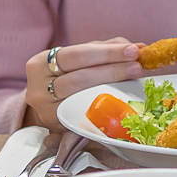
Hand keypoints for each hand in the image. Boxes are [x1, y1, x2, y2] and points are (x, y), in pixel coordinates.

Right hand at [20, 38, 141, 133]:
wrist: (47, 107)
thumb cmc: (66, 77)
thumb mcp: (78, 59)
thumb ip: (105, 50)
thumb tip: (138, 47)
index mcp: (39, 64)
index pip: (76, 55)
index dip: (106, 52)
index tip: (133, 50)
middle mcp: (37, 88)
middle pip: (78, 78)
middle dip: (112, 69)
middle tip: (137, 65)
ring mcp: (46, 112)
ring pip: (81, 98)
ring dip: (111, 87)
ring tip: (134, 78)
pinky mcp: (57, 129)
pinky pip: (84, 117)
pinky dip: (105, 107)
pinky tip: (122, 100)